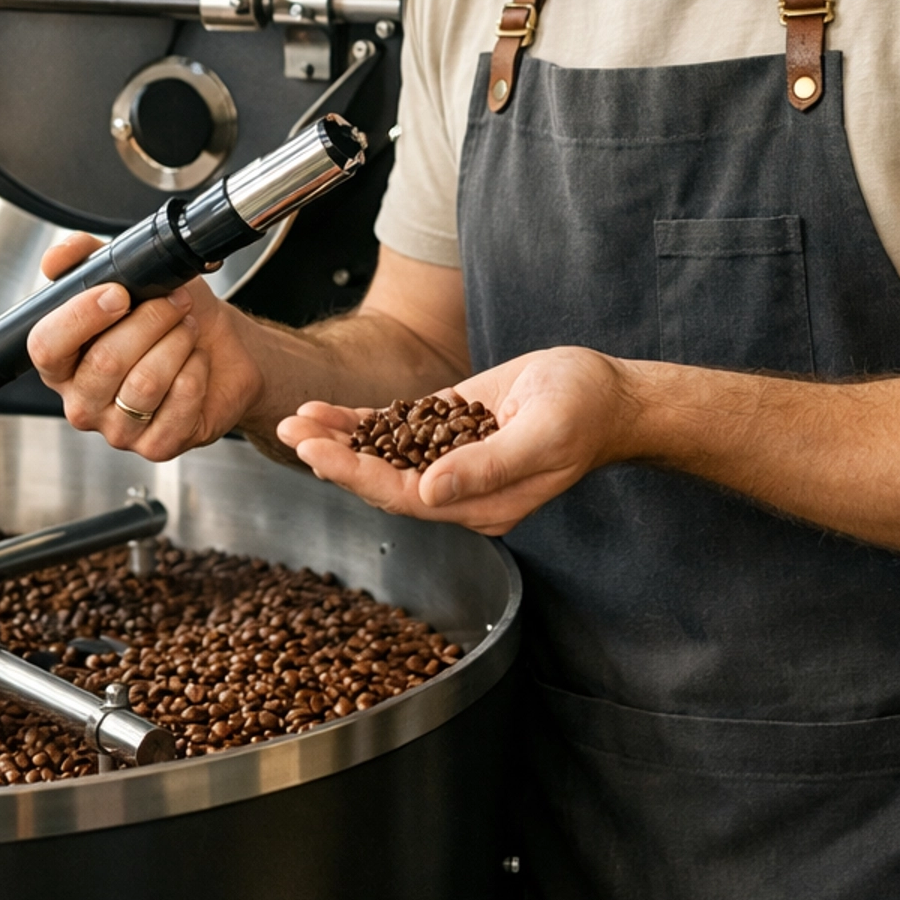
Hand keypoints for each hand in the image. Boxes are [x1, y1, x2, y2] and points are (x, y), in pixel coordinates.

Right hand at [26, 233, 265, 461]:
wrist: (225, 351)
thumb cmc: (173, 317)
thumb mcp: (131, 274)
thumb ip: (86, 259)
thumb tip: (57, 258)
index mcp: (63, 363)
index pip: (46, 347)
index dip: (81, 317)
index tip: (117, 294)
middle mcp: (83, 402)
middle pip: (104, 362)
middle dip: (149, 321)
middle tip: (173, 302)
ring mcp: (118, 430)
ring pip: (144, 383)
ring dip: (176, 342)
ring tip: (187, 328)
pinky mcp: (157, 445)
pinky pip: (178, 403)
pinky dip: (196, 370)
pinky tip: (197, 360)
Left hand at [277, 345, 639, 534]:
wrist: (611, 393)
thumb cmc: (586, 411)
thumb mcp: (543, 434)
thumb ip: (489, 466)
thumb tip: (431, 492)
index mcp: (483, 505)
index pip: (404, 497)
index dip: (356, 475)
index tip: (316, 452)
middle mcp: (461, 491)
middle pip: (383, 481)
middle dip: (333, 458)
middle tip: (287, 431)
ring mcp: (453, 461)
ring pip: (383, 457)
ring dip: (338, 441)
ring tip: (294, 420)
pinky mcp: (452, 430)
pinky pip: (398, 432)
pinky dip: (361, 423)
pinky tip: (327, 412)